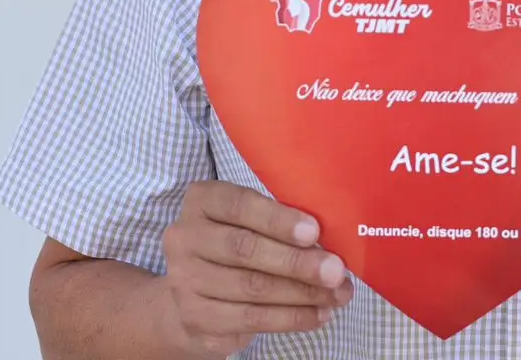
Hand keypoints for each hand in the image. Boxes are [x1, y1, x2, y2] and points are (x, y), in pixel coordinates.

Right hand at [159, 181, 352, 356]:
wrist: (192, 292)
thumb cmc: (235, 245)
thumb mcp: (249, 221)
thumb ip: (279, 223)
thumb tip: (328, 242)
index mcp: (201, 201)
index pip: (238, 205)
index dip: (277, 219)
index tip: (314, 231)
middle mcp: (184, 238)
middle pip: (245, 249)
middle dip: (296, 262)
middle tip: (335, 270)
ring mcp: (185, 280)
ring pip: (252, 288)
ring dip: (302, 293)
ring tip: (336, 294)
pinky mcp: (195, 318)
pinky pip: (251, 319)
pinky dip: (292, 318)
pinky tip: (318, 314)